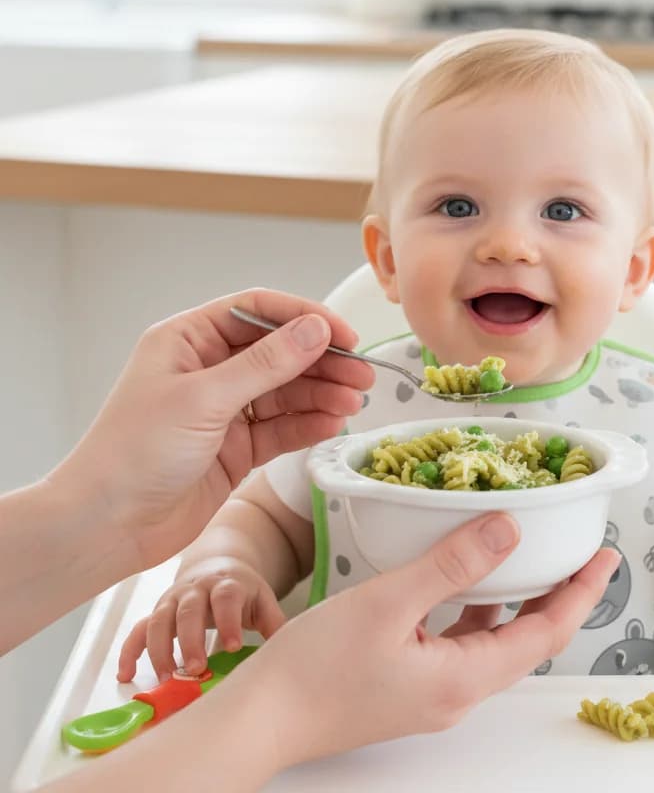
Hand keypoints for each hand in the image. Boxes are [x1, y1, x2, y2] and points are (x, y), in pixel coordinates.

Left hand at [51, 289, 373, 574]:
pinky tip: (332, 424)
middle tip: (362, 374)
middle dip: (322, 361)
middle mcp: (209, 370)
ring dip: (321, 395)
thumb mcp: (204, 399)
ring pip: (286, 392)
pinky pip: (281, 428)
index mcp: (189, 340)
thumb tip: (315, 328)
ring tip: (354, 403)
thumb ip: (266, 364)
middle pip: (279, 353)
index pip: (257, 312)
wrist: (106, 527)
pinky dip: (308, 425)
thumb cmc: (134, 453)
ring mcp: (224, 410)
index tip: (344, 333)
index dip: (304, 317)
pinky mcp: (236, 448)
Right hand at [117, 557, 285, 682]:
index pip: (226, 598)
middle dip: (190, 639)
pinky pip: (137, 630)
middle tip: (195, 669)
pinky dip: (129, 651)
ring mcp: (172, 600)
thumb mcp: (262, 599)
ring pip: (159, 620)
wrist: (216, 566)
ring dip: (159, 649)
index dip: (228, 621)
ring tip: (166, 677)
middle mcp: (195, 589)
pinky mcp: (156, 612)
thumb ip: (274, 621)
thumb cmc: (242, 591)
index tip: (232, 646)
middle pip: (189, 610)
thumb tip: (290, 647)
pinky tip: (126, 674)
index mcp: (226, 584)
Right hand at [235, 513, 619, 768]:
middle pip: (528, 640)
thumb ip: (453, 564)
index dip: (581, 593)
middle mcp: (457, 692)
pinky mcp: (411, 684)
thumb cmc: (315, 666)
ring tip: (532, 557)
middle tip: (579, 552)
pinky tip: (466, 581)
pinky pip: (461, 643)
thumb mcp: (389, 601)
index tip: (605, 557)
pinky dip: (478, 608)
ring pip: (495, 641)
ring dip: (519, 600)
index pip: (546, 633)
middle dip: (559, 594)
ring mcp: (434, 692)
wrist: (262, 717)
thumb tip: (510, 529)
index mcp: (463, 678)